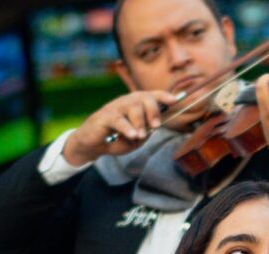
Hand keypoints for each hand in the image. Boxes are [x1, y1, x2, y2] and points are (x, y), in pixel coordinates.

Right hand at [63, 90, 178, 165]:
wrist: (93, 144)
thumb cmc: (117, 138)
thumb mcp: (137, 138)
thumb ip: (146, 132)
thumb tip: (154, 126)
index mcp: (136, 104)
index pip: (151, 95)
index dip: (163, 96)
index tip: (174, 100)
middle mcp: (126, 101)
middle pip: (144, 98)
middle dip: (153, 111)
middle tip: (156, 126)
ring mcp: (115, 107)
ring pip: (132, 107)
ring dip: (140, 122)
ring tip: (141, 136)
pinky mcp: (104, 117)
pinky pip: (119, 120)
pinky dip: (127, 128)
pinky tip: (132, 135)